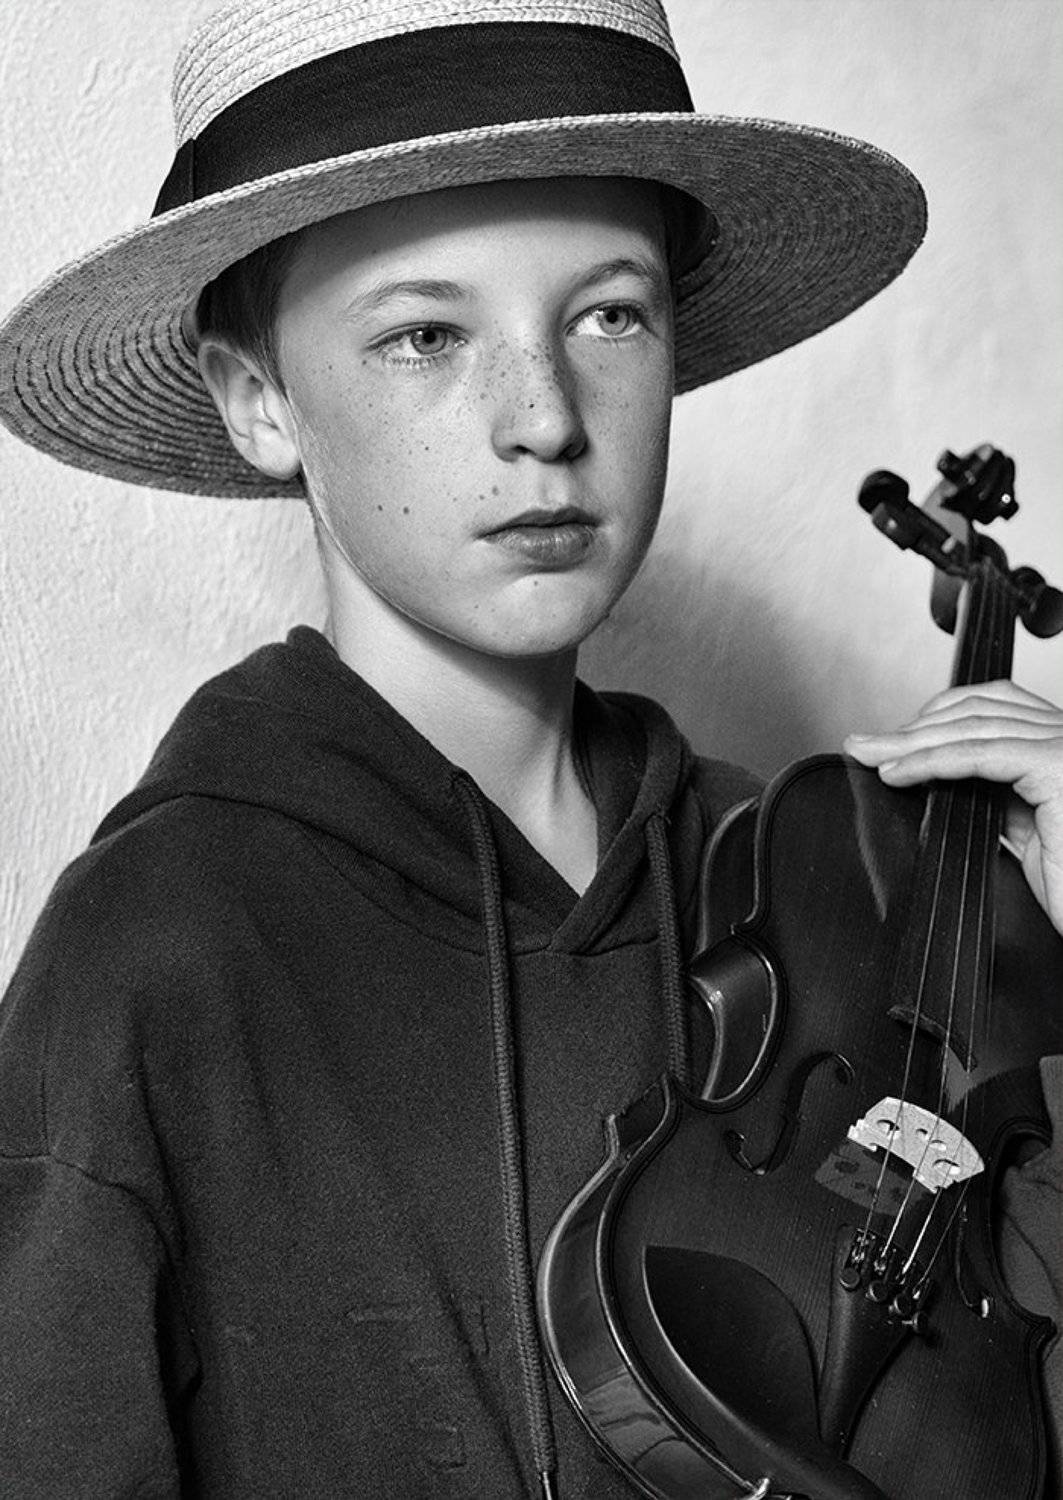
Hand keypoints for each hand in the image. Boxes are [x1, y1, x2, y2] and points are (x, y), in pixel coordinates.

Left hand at [844, 680, 1062, 933]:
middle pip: (979, 711)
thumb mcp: (1027, 833)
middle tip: (865, 744)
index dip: (937, 718)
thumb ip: (997, 800)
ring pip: (974, 728)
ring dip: (911, 741)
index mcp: (1061, 745)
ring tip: (871, 756)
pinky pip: (980, 755)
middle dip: (914, 727)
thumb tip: (946, 783)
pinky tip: (899, 773)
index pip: (994, 707)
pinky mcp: (1057, 766)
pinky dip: (932, 761)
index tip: (892, 741)